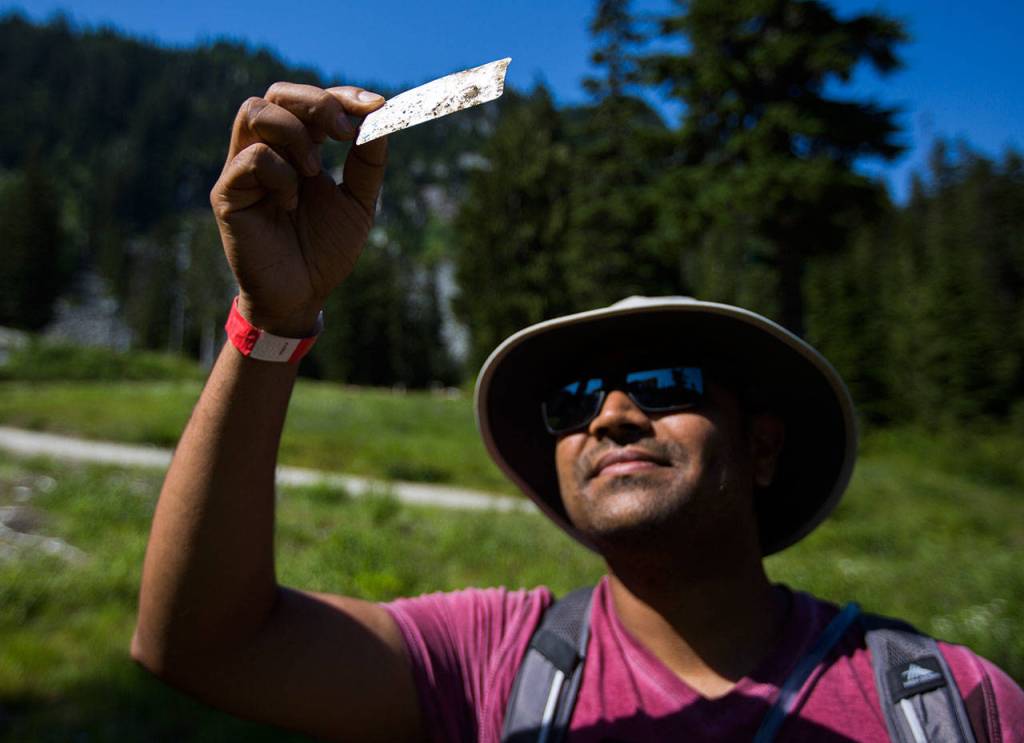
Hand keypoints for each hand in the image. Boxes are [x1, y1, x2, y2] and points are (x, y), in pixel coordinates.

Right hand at [211, 83, 387, 335]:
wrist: (302, 296)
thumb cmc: (325, 250)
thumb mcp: (358, 204)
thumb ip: (367, 163)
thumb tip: (380, 118)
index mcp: (298, 148)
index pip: (312, 101)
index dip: (343, 96)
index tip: (377, 106)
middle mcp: (267, 150)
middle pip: (278, 92)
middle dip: (317, 103)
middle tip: (346, 132)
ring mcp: (243, 169)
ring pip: (254, 111)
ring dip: (295, 133)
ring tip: (316, 171)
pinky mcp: (227, 193)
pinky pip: (250, 158)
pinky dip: (280, 173)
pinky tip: (291, 202)